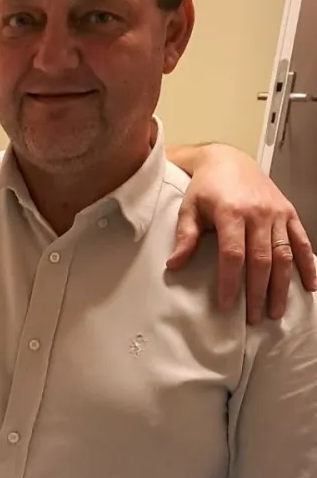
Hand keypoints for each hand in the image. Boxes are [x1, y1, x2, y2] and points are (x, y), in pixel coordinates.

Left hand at [167, 144, 316, 321]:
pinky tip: (310, 285)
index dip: (230, 282)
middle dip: (258, 292)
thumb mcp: (189, 209)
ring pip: (283, 255)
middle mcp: (258, 213)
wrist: (228, 160)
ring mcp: (277, 213)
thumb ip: (185, 237)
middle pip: (261, 260)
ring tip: (277, 311)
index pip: (233, 255)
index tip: (226, 306)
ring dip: (282, 286)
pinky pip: (301, 241)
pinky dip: (307, 264)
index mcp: (232, 212)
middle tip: (255, 318)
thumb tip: (173, 265)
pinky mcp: (289, 213)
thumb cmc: (206, 188)